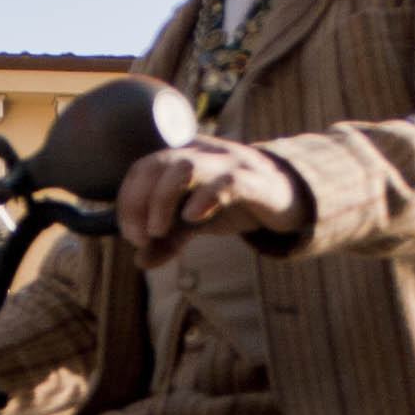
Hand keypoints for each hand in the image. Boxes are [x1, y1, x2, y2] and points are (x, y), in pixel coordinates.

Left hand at [116, 137, 307, 269]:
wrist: (286, 198)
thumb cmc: (234, 203)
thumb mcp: (195, 221)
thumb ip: (168, 239)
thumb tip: (140, 262)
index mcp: (182, 155)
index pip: (142, 168)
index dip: (128, 201)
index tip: (133, 236)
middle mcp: (201, 152)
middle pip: (157, 163)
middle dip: (139, 202)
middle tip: (142, 237)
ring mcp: (228, 163)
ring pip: (184, 167)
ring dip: (162, 200)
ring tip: (159, 230)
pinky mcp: (253, 181)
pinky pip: (225, 181)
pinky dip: (204, 198)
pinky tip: (192, 217)